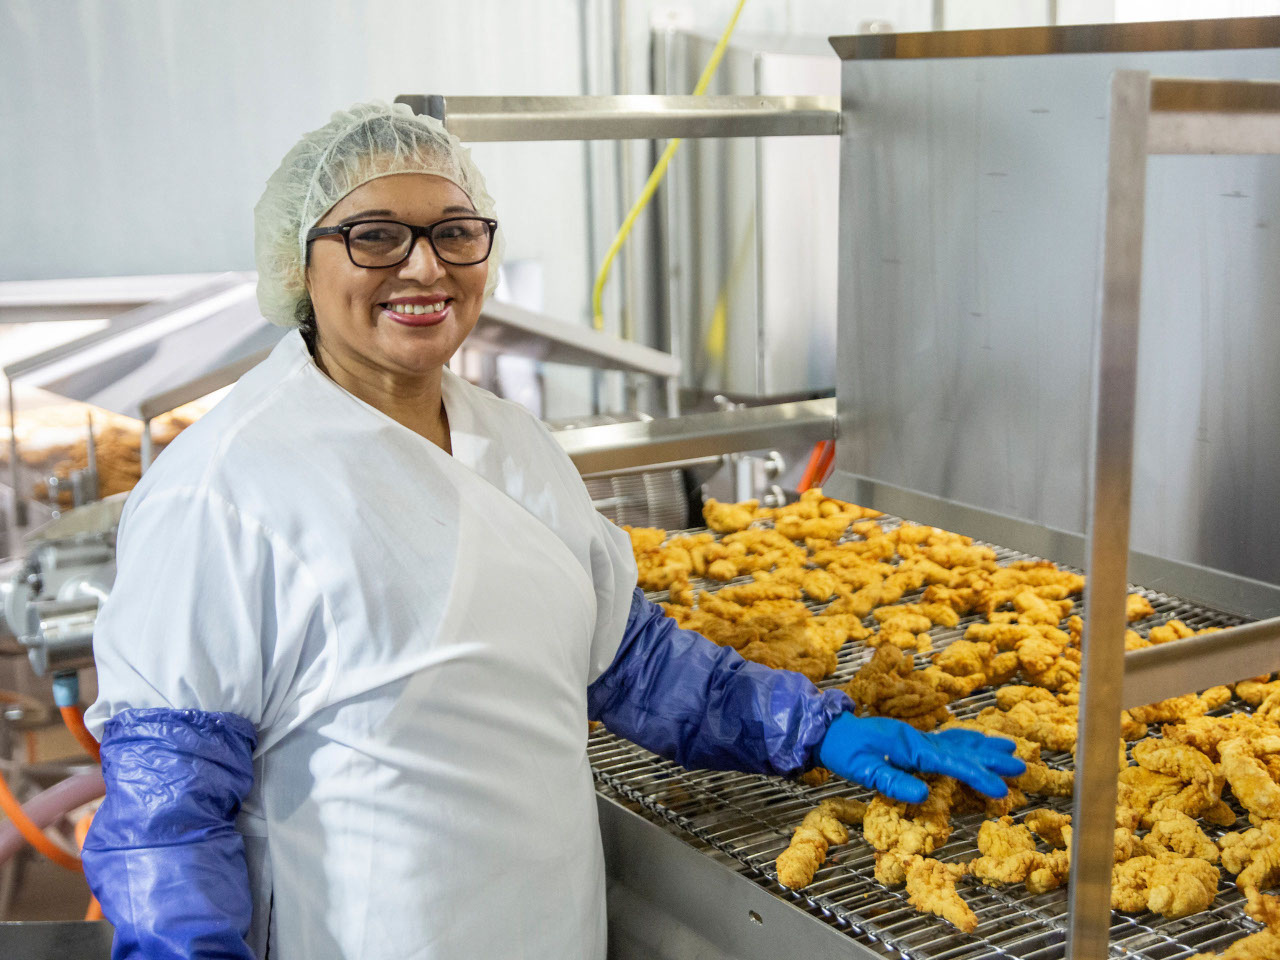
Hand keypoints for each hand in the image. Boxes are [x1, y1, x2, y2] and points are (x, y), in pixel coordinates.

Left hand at [817, 714, 1025, 803]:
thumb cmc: (846, 752)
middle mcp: (919, 740)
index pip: (952, 764)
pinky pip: (948, 740)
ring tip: (1011, 748)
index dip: (977, 776)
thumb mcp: (864, 771)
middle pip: (963, 749)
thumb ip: (894, 781)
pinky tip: (979, 742)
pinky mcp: (914, 741)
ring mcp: (918, 738)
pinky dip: (967, 741)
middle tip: (1021, 766)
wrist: (832, 732)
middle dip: (992, 759)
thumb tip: (924, 795)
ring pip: (959, 742)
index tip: (1000, 788)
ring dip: (985, 747)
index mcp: (911, 747)